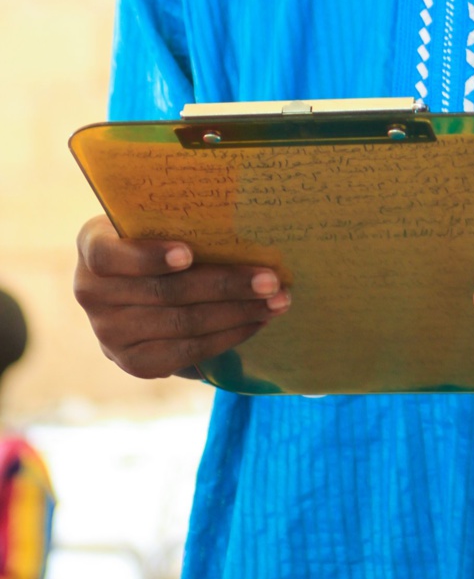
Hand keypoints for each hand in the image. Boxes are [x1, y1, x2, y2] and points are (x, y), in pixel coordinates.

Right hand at [74, 215, 290, 378]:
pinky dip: (228, 336)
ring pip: (183, 324)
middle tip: (271, 279)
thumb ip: (179, 218)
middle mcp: (90, 291)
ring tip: (277, 301)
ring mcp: (108, 333)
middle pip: (165, 293)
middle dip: (225, 285)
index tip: (189, 253)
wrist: (136, 284)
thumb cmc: (158, 235)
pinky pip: (187, 352)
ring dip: (238, 313)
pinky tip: (256, 322)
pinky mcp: (133, 363)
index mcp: (92, 244)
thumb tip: (242, 215)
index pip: (109, 254)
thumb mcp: (155, 219)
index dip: (148, 256)